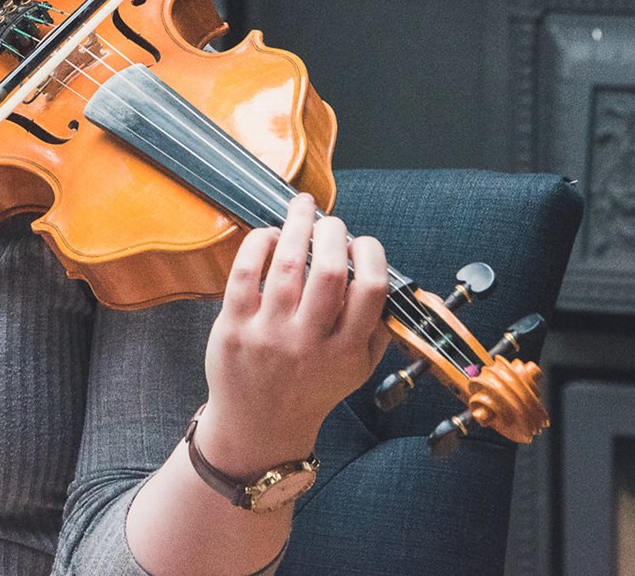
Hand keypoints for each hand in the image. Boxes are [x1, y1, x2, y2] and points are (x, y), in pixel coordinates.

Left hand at [196, 193, 393, 473]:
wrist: (260, 427)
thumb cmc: (312, 388)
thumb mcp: (358, 368)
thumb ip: (380, 328)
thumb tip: (400, 281)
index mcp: (345, 350)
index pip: (371, 289)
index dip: (371, 254)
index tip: (363, 243)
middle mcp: (308, 343)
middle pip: (327, 270)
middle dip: (332, 233)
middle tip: (331, 223)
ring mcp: (269, 334)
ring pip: (286, 265)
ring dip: (296, 225)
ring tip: (302, 208)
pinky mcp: (234, 327)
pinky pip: (244, 272)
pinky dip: (257, 243)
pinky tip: (268, 234)